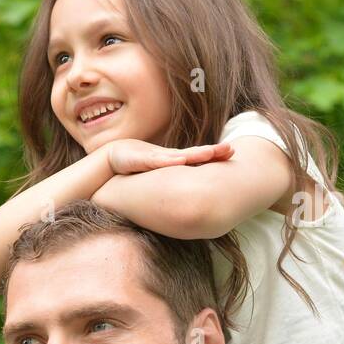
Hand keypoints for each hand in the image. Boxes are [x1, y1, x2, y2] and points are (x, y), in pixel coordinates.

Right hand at [105, 138, 232, 175]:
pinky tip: (181, 161)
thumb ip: (169, 177)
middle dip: (212, 151)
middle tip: (230, 150)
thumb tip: (184, 193)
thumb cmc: (135, 166)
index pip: (198, 157)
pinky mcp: (144, 159)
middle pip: (195, 153)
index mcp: (174, 160)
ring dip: (197, 153)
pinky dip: (170, 160)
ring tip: (213, 152)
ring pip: (181, 155)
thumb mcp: (155, 175)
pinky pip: (158, 160)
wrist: (113, 157)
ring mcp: (157, 157)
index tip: (231, 153)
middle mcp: (169, 157)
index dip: (214, 155)